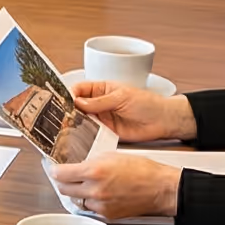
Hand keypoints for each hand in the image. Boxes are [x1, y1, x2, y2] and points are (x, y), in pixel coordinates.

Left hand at [49, 153, 180, 218]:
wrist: (160, 189)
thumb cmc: (143, 170)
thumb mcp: (112, 156)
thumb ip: (91, 161)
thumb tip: (76, 165)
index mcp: (94, 172)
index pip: (60, 174)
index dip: (54, 170)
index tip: (52, 168)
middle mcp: (94, 191)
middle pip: (63, 189)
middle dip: (62, 182)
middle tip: (65, 176)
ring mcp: (100, 206)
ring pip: (76, 200)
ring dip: (77, 193)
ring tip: (87, 184)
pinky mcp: (107, 216)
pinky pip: (90, 209)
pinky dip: (90, 201)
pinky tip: (100, 193)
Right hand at [69, 80, 197, 142]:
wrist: (162, 121)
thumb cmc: (147, 103)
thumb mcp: (122, 97)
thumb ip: (99, 101)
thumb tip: (79, 102)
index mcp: (102, 89)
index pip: (79, 89)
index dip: (69, 94)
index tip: (62, 100)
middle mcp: (99, 103)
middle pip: (77, 105)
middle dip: (68, 110)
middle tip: (61, 116)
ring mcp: (102, 118)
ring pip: (82, 120)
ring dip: (74, 123)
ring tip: (67, 126)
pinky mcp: (106, 132)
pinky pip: (91, 133)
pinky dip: (84, 135)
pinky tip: (79, 136)